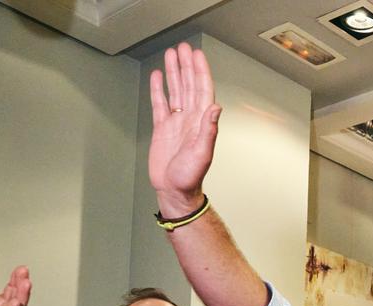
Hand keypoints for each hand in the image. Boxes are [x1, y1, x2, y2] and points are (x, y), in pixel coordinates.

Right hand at [149, 42, 220, 215]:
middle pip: (189, 85)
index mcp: (200, 122)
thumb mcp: (201, 154)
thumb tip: (215, 107)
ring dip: (174, 72)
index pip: (202, 90)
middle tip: (183, 48)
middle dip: (186, 66)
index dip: (200, 71)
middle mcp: (190, 119)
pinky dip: (159, 90)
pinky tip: (157, 77)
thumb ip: (208, 130)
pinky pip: (160, 104)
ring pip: (176, 90)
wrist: (174, 191)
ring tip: (171, 55)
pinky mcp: (163, 129)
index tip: (197, 55)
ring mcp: (176, 123)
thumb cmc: (189, 177)